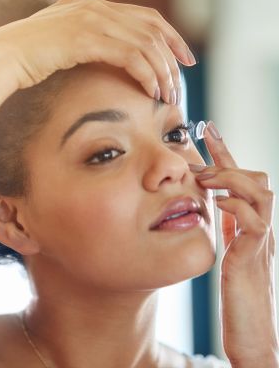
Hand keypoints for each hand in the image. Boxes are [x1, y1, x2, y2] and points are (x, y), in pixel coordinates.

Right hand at [0, 0, 195, 103]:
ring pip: (146, 46)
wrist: (7, 54)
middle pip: (154, 31)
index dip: (172, 37)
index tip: (184, 59)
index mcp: (98, 5)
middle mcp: (100, 9)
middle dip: (174, 58)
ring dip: (162, 73)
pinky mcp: (87, 41)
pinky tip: (151, 91)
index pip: (149, 18)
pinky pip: (130, 57)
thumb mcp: (60, 16)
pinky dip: (146, 75)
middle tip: (181, 82)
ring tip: (168, 95)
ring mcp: (94, 23)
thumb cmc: (33, 45)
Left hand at [189, 121, 278, 366]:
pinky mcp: (254, 256)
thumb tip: (210, 204)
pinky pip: (254, 222)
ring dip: (231, 180)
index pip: (238, 179)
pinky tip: (218, 205)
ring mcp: (260, 240)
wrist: (252, 333)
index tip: (206, 128)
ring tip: (206, 180)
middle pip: (257, 178)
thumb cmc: (236, 294)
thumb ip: (225, 227)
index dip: (223, 152)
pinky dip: (235, 207)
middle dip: (227, 161)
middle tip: (201, 157)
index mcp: (248, 223)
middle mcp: (259, 226)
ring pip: (260, 193)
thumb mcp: (228, 250)